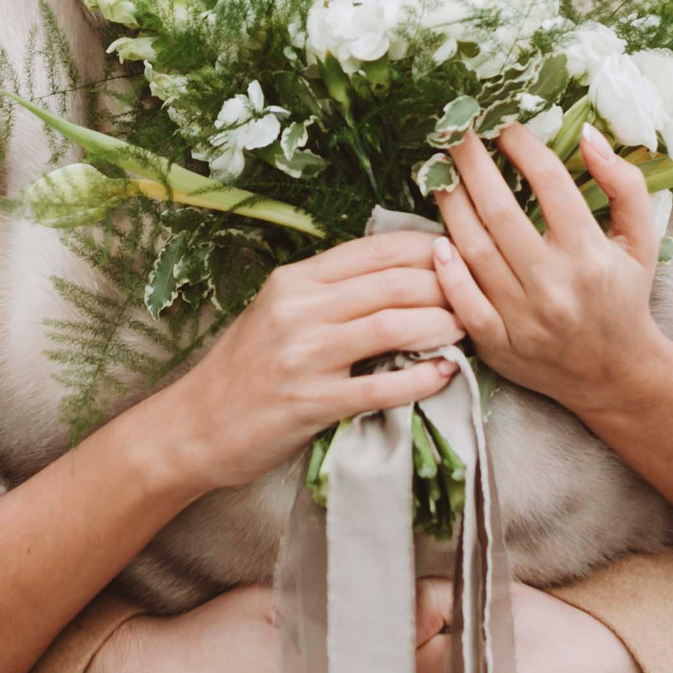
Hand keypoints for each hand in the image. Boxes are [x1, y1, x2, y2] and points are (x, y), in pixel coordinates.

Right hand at [158, 232, 459, 493]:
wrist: (194, 425)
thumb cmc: (245, 369)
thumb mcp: (278, 312)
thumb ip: (329, 292)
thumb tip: (397, 276)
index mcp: (295, 280)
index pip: (375, 249)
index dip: (428, 247)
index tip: (461, 255)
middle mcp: (298, 309)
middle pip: (392, 283)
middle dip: (445, 286)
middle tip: (478, 295)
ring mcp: (304, 356)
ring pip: (392, 325)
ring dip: (442, 325)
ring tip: (469, 329)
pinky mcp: (310, 403)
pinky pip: (380, 387)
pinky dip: (422, 379)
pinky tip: (447, 374)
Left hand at [430, 125, 667, 410]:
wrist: (615, 375)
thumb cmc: (624, 296)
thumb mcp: (640, 240)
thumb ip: (625, 185)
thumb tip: (587, 135)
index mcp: (590, 253)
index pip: (549, 183)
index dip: (520, 146)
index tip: (502, 123)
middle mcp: (555, 284)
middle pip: (500, 211)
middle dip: (472, 164)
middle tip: (454, 132)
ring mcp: (523, 317)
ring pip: (474, 250)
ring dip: (450, 205)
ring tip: (438, 173)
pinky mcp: (499, 344)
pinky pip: (463, 302)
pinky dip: (446, 271)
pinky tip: (436, 239)